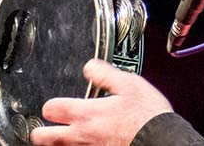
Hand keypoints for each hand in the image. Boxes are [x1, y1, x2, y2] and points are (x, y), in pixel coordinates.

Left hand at [29, 58, 173, 145]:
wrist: (162, 141)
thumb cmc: (148, 116)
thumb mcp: (129, 84)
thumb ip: (105, 74)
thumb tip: (89, 66)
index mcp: (86, 114)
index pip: (51, 109)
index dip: (51, 106)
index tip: (56, 106)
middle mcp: (81, 137)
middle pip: (43, 138)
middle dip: (41, 132)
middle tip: (45, 128)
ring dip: (56, 144)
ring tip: (60, 139)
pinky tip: (83, 145)